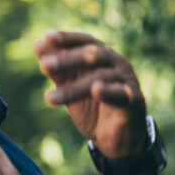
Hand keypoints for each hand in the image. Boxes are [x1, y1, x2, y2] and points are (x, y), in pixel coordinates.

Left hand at [35, 30, 146, 158]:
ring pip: (101, 77)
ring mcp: (127, 80)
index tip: (47, 37)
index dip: (67, 38)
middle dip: (67, 60)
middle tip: (44, 65)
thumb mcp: (69, 87)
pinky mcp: (135, 100)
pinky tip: (95, 90)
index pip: (85, 41)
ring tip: (50, 98)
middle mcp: (117, 63)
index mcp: (102, 55)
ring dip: (74, 87)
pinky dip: (108, 91)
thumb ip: (57, 70)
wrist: (116, 138)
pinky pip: (122, 93)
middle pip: (93, 54)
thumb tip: (39, 45)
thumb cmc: (91, 106)